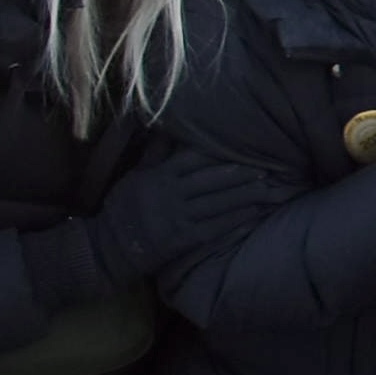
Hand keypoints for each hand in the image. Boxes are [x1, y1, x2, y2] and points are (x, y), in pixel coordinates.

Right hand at [84, 155, 261, 286]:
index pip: (194, 160)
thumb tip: (167, 129)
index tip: (242, 151)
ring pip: (218, 203)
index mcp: (159, 176)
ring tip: (265, 189)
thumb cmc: (123, 207)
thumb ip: (155, 155)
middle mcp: (171, 195)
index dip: (220, 155)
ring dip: (244, 196)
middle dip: (240, 175)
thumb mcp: (135, 176)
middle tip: (265, 170)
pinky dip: (235, 221)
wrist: (110, 245)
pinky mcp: (183, 239)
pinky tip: (253, 215)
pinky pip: (215, 228)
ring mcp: (178, 218)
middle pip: (212, 181)